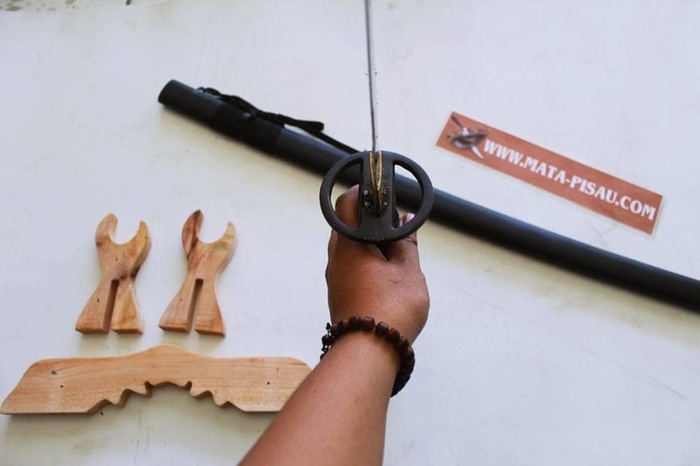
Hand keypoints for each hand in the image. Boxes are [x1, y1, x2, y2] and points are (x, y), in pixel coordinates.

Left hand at [325, 186, 428, 342]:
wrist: (369, 352)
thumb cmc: (389, 309)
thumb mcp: (408, 270)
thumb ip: (406, 242)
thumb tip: (406, 222)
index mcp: (348, 244)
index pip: (347, 202)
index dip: (365, 192)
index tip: (385, 193)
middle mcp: (335, 257)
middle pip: (349, 225)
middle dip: (374, 222)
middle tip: (399, 227)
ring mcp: (335, 277)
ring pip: (351, 248)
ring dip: (373, 245)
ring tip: (399, 253)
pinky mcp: (340, 293)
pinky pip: (352, 267)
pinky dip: (369, 263)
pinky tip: (389, 274)